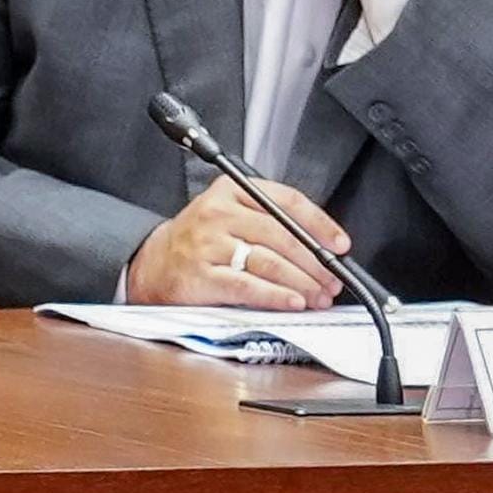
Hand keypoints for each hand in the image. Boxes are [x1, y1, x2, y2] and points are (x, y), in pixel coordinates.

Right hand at [126, 177, 350, 309]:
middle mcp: (218, 213)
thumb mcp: (229, 215)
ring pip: (269, 261)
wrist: (152, 264)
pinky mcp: (202, 275)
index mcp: (231, 191)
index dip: (320, 223)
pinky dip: (276, 296)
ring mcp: (208, 244)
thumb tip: (321, 247)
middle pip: (282, 235)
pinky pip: (248, 286)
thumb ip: (269, 222)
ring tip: (318, 296)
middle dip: (316, 262)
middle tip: (333, 280)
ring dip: (302, 282)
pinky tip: (292, 301)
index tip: (340, 244)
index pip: (286, 201)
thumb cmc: (199, 241)